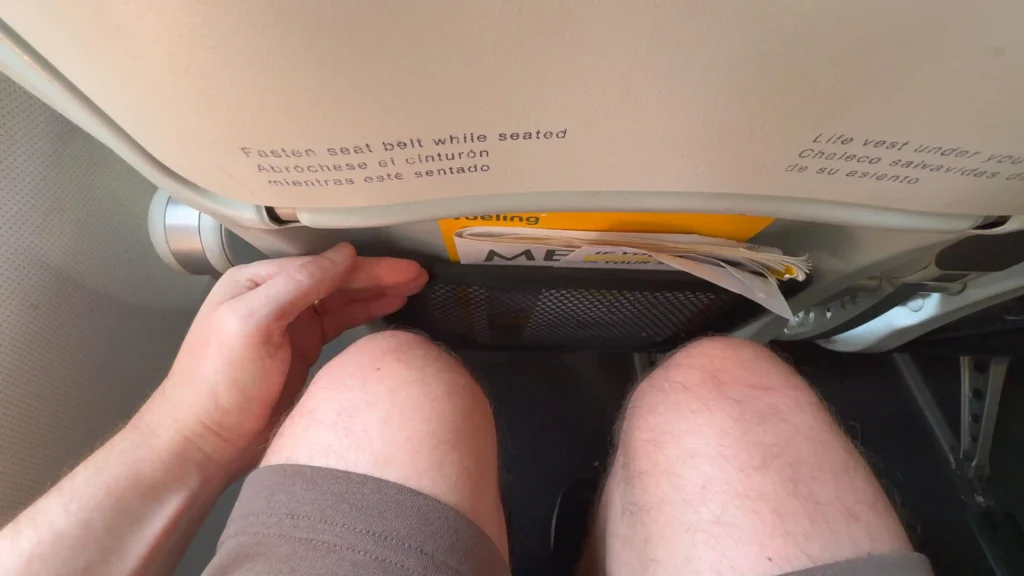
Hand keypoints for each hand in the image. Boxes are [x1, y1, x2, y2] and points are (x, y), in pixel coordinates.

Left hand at [138, 243, 426, 479]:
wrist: (203, 443)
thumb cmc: (219, 381)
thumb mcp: (253, 322)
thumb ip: (297, 284)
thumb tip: (344, 254)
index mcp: (257, 282)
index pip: (322, 266)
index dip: (366, 266)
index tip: (405, 266)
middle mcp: (274, 299)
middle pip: (336, 281)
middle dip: (378, 276)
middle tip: (420, 274)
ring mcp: (290, 328)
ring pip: (342, 301)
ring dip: (377, 292)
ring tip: (415, 287)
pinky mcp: (302, 356)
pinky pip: (340, 326)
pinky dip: (366, 315)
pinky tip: (389, 308)